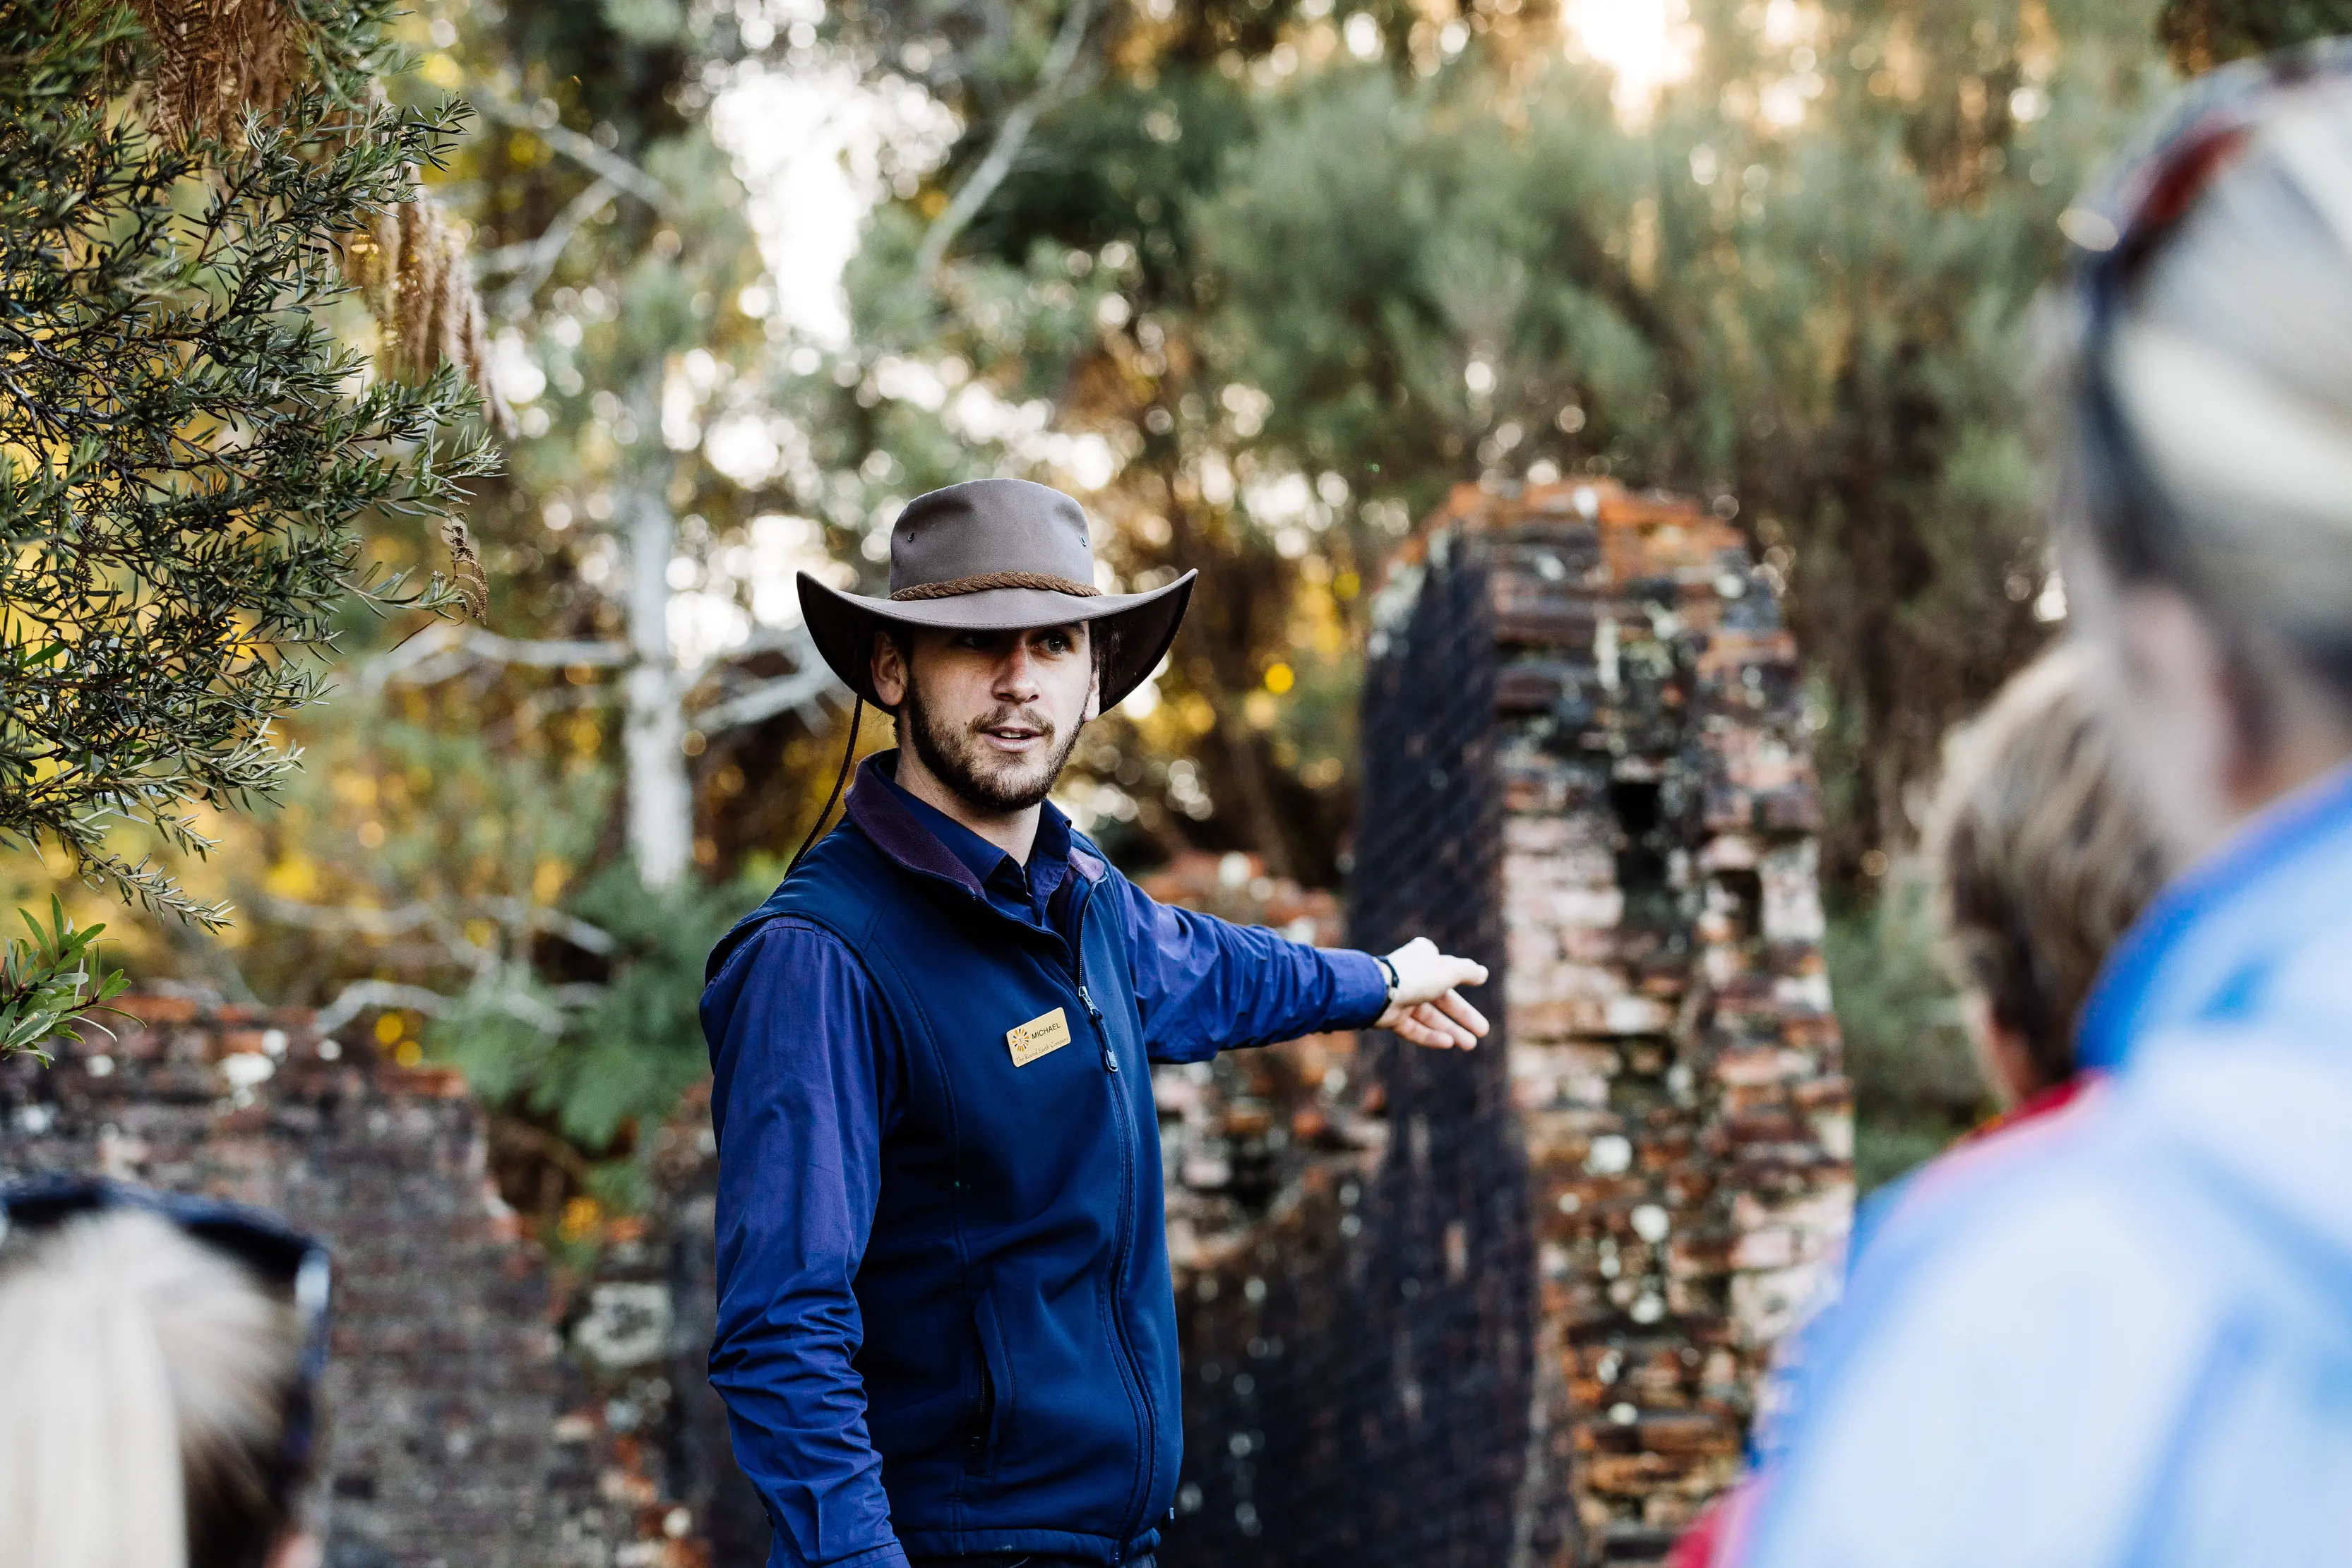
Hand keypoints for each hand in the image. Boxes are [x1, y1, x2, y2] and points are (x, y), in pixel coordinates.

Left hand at [1373, 936, 1489, 1049]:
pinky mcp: (1391, 1018)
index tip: (1476, 982)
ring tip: (1471, 1044)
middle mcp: (1412, 978)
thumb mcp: (1450, 970)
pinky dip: (1430, 1036)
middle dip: (1464, 1016)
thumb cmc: (1416, 976)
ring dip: (1451, 1031)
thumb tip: (1482, 973)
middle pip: (1443, 1000)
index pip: (1445, 967)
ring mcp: (1401, 999)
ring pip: (1430, 1018)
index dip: (1459, 975)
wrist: (1377, 992)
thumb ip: (1468, 971)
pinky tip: (1448, 1044)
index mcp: (1423, 959)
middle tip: (1483, 1031)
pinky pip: (1414, 1029)